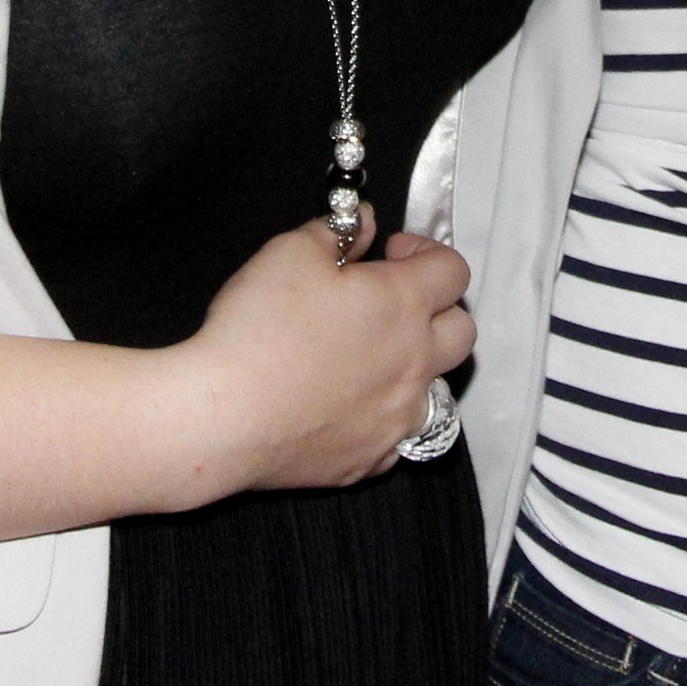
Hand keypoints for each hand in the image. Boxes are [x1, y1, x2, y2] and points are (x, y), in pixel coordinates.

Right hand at [172, 222, 475, 497]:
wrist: (224, 417)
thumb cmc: (258, 327)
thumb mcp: (289, 252)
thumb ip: (336, 230)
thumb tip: (363, 225)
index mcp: (404, 305)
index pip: (454, 271)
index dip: (426, 253)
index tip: (389, 253)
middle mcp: (415, 364)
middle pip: (463, 332)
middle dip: (439, 310)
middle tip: (391, 303)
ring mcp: (396, 418)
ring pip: (436, 389)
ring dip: (415, 368)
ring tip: (369, 359)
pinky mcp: (369, 460)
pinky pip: (397, 435)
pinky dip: (383, 416)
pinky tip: (346, 406)